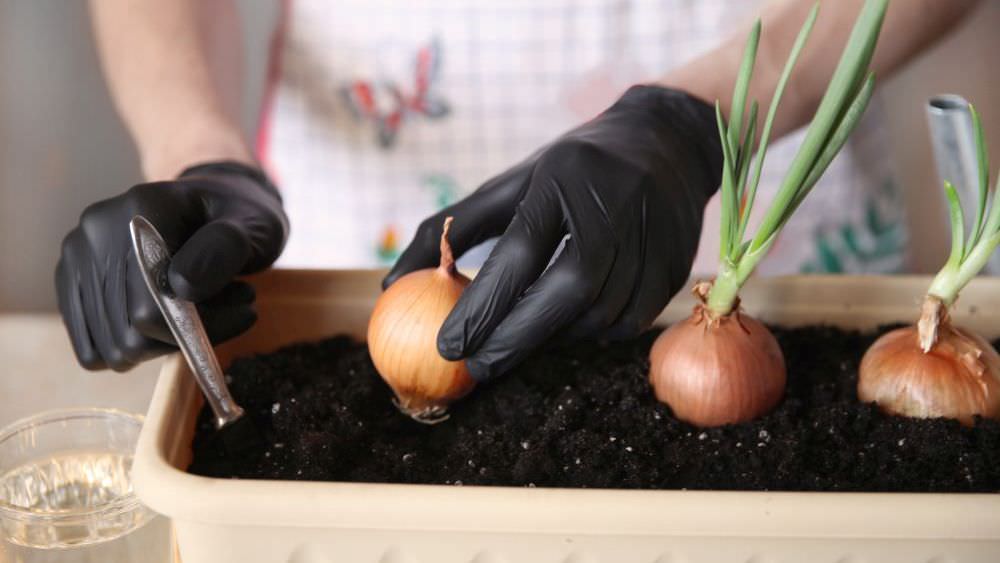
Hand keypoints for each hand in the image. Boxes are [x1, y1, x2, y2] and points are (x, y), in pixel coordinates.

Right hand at [56, 161, 288, 370]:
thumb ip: (224, 249)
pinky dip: (139, 347)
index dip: (196, 327)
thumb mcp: (254, 223)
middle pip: (129, 335)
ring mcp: (77, 256)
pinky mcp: (72, 280)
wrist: (216, 203)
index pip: (149, 310)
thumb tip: (182, 286)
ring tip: (208, 307)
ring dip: (166, 344)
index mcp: (140, 210)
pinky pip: (95, 348)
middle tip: (235, 305)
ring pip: (114, 347)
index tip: (244, 310)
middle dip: (188, 334)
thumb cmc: (240, 216)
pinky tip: (172, 318)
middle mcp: (95, 231)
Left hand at [385, 85, 721, 380]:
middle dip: (517, 337)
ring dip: (552, 339)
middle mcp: (613, 207)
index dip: (483, 304)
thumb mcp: (512, 182)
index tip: (447, 345)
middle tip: (478, 368)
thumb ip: (452, 228)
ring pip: (598, 314)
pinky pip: (628, 322)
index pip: (520, 250)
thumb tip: (394, 281)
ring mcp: (651, 237)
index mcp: (563, 178)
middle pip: (568, 289)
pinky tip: (563, 331)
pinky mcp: (674, 266)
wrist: (666, 143)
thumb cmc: (570, 169)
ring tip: (516, 345)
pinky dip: (589, 334)